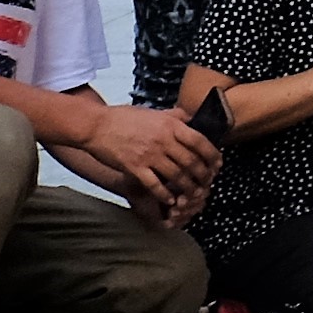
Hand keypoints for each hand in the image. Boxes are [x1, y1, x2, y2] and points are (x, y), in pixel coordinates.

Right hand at [78, 99, 219, 220]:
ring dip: (188, 188)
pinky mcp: (134, 168)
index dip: (212, 155)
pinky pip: (155, 185)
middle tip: (207, 183)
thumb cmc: (123, 118)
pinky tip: (171, 200)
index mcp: (170, 125)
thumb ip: (174, 116)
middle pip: (192, 161)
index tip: (217, 164)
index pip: (200, 142)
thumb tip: (191, 117)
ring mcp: (149, 155)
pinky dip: (166, 194)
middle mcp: (163, 140)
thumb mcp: (153, 112)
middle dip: (203, 175)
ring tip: (193, 194)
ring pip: (177, 176)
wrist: (95, 126)